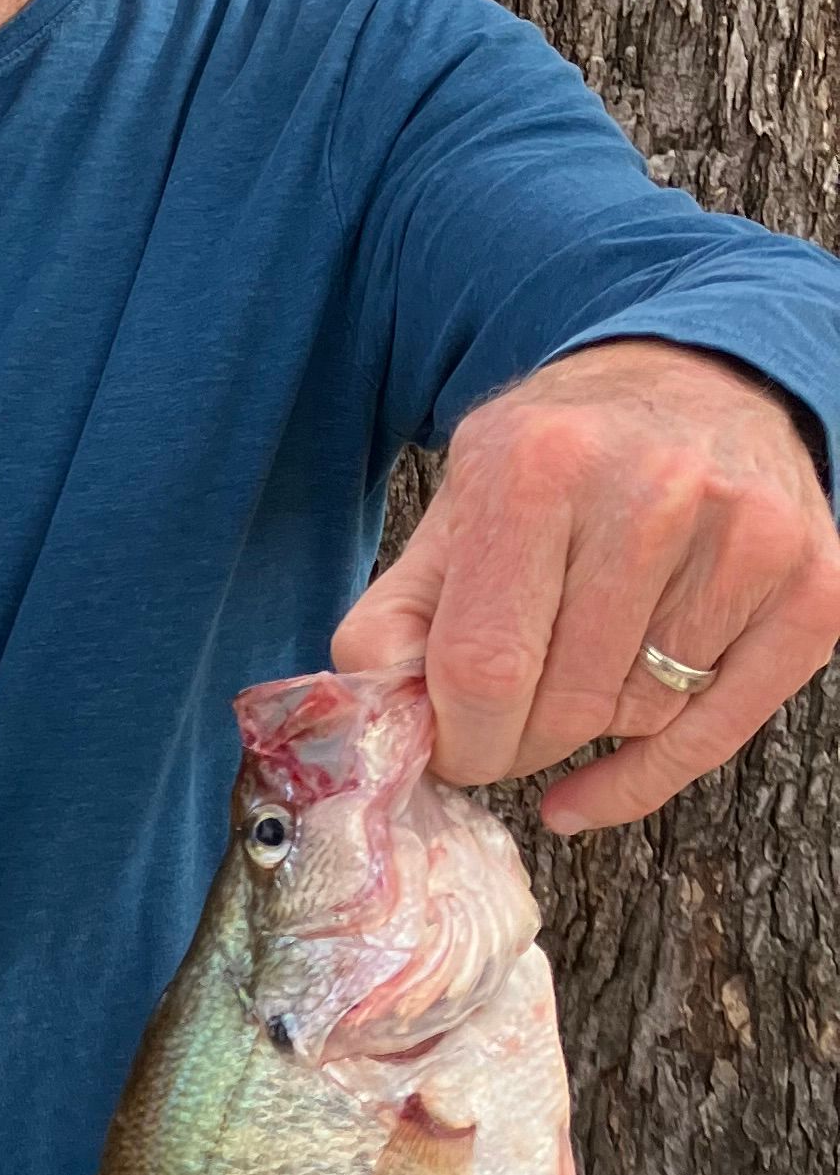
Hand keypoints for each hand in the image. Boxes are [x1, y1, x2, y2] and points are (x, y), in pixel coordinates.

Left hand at [332, 338, 839, 831]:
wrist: (698, 383)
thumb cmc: (565, 460)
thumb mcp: (461, 503)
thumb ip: (397, 612)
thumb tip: (377, 716)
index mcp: (539, 466)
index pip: (483, 666)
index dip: (454, 736)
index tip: (445, 746)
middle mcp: (654, 493)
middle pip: (563, 704)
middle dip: (512, 743)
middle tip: (496, 729)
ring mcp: (747, 540)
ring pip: (637, 717)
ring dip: (587, 728)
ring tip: (571, 669)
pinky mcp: (813, 588)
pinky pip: (716, 734)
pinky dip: (642, 778)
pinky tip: (589, 791)